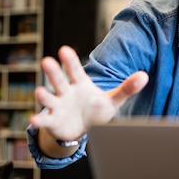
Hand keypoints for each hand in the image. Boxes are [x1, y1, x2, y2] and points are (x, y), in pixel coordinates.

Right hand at [30, 45, 148, 140]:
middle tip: (47, 61)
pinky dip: (39, 121)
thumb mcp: (113, 99)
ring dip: (44, 95)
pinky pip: (45, 120)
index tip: (64, 49)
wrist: (84, 129)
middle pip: (59, 80)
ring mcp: (58, 106)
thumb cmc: (96, 109)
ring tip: (40, 92)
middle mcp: (66, 92)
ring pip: (49, 99)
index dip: (70, 61)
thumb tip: (145, 76)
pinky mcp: (53, 121)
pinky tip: (34, 120)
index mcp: (80, 84)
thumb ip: (127, 88)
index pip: (75, 70)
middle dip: (53, 72)